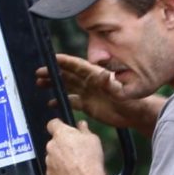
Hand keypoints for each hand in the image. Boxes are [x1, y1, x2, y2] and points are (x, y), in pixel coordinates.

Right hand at [36, 53, 160, 131]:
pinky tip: (52, 103)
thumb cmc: (130, 100)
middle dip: (53, 73)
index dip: (62, 61)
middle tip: (38, 73)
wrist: (135, 115)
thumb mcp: (120, 91)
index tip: (49, 59)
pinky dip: (62, 100)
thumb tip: (105, 74)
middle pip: (67, 74)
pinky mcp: (89, 105)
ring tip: (40, 84)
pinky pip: (72, 100)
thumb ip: (111, 83)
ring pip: (67, 86)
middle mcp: (89, 82)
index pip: (75, 65)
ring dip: (54, 85)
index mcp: (94, 75)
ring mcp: (88, 93)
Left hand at [42, 118, 104, 174]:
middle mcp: (51, 146)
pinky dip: (59, 171)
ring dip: (60, 158)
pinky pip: (53, 170)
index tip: (63, 128)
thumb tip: (81, 125)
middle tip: (75, 150)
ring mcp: (48, 160)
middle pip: (54, 142)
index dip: (58, 126)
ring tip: (74, 164)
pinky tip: (71, 173)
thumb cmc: (90, 160)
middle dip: (62, 145)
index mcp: (61, 134)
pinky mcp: (49, 174)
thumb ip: (84, 130)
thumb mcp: (93, 139)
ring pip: (53, 156)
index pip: (52, 123)